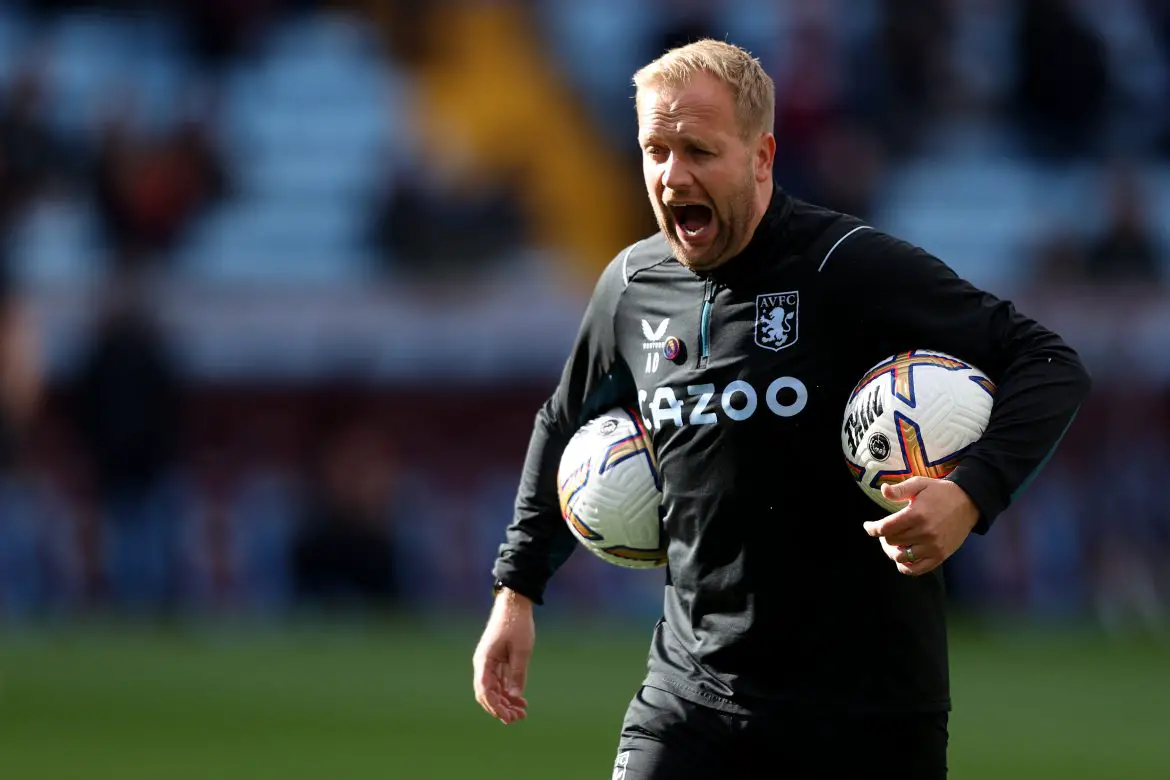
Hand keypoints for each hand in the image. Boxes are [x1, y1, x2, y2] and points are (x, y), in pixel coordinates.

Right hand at [473, 587, 534, 724]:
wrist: (514, 603)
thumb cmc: (516, 624)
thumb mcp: (521, 650)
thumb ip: (517, 673)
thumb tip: (514, 696)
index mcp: (484, 660)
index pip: (484, 691)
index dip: (495, 706)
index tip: (508, 716)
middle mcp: (483, 664)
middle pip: (487, 694)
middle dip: (501, 708)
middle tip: (518, 718)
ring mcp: (489, 663)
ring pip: (494, 690)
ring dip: (506, 702)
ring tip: (522, 712)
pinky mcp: (497, 661)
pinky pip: (500, 682)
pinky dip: (508, 692)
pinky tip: (520, 700)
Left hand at [862, 477, 979, 575]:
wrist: (969, 502)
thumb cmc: (940, 492)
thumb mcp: (919, 484)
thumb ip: (899, 489)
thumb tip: (882, 490)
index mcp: (916, 515)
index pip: (885, 528)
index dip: (872, 528)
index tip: (868, 526)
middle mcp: (924, 533)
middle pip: (892, 542)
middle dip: (883, 536)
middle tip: (885, 531)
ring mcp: (933, 547)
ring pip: (901, 557)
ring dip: (893, 551)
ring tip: (894, 543)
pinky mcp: (940, 556)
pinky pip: (917, 570)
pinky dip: (906, 566)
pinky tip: (903, 558)